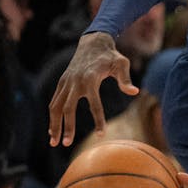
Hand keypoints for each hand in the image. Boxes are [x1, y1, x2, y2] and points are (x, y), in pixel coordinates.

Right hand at [48, 31, 136, 145]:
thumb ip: (125, 79)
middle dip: (67, 126)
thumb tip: (134, 92)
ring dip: (54, 124)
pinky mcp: (62, 82)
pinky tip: (53, 129)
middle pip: (67, 108)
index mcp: (90, 79)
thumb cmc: (111, 56)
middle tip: (67, 144)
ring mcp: (66, 82)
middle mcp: (75, 82)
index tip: (101, 135)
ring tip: (53, 142)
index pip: (94, 104)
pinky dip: (53, 115)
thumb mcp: (122, 64)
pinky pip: (54, 101)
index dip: (98, 120)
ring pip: (56, 106)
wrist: (93, 43)